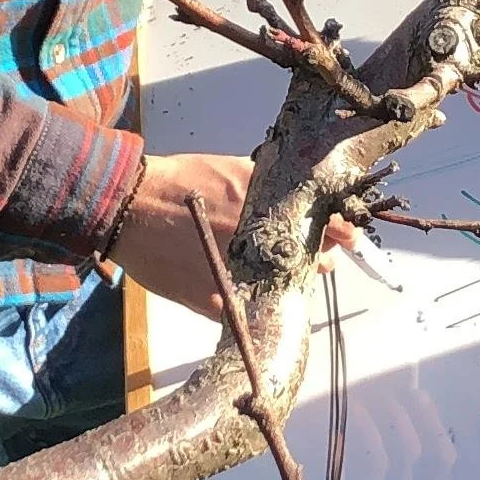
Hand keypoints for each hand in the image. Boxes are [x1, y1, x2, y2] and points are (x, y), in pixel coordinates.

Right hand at [111, 151, 357, 319]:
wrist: (131, 208)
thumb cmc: (180, 183)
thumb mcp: (234, 170)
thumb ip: (272, 185)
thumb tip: (308, 202)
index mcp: (267, 208)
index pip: (326, 229)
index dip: (340, 234)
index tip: (348, 237)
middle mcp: (259, 245)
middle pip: (312, 264)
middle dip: (313, 258)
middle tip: (304, 252)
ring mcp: (240, 278)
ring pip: (284, 290)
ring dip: (283, 281)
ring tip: (265, 267)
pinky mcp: (216, 303)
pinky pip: (250, 309)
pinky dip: (252, 299)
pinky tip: (243, 285)